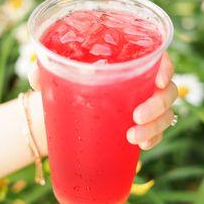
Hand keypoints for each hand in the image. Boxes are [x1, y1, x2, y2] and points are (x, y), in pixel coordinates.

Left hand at [29, 52, 176, 150]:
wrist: (63, 112)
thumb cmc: (65, 85)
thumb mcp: (56, 77)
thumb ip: (46, 71)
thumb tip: (36, 73)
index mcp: (128, 62)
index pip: (157, 57)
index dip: (166, 66)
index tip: (159, 79)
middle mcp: (142, 81)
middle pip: (167, 89)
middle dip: (158, 104)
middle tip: (136, 116)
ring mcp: (144, 104)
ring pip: (166, 112)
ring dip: (155, 126)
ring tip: (133, 137)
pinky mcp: (141, 124)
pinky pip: (157, 131)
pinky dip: (153, 138)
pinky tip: (142, 146)